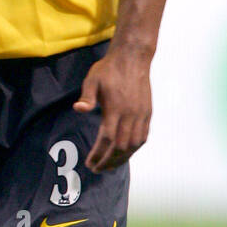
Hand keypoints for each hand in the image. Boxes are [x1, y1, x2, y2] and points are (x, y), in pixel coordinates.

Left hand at [73, 46, 151, 172]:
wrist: (133, 58)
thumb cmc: (109, 69)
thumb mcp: (93, 79)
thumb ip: (87, 96)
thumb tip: (78, 109)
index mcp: (116, 108)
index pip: (107, 138)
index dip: (98, 154)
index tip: (90, 163)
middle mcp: (130, 114)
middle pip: (121, 146)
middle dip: (109, 161)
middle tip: (98, 169)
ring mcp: (141, 114)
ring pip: (134, 144)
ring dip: (122, 158)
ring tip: (110, 165)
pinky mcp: (147, 113)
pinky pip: (143, 136)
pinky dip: (134, 148)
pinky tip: (125, 153)